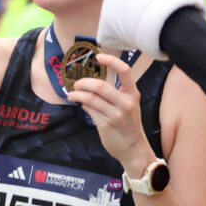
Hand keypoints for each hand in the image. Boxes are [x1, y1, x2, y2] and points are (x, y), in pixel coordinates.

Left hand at [68, 54, 152, 174]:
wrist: (134, 148)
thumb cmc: (130, 124)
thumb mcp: (129, 105)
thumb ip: (117, 93)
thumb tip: (93, 83)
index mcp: (132, 94)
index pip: (125, 71)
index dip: (111, 61)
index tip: (98, 57)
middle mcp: (125, 103)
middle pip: (100, 86)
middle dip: (84, 82)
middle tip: (77, 83)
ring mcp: (115, 115)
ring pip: (90, 99)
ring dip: (77, 95)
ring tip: (72, 94)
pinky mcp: (105, 125)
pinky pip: (89, 110)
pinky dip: (83, 105)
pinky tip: (82, 104)